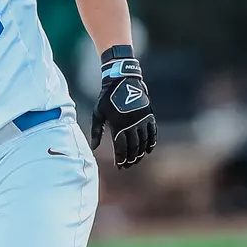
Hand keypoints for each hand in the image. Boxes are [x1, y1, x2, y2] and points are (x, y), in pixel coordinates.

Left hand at [90, 46, 156, 167]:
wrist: (123, 80)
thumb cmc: (106, 97)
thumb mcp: (98, 113)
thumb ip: (96, 131)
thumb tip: (94, 147)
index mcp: (118, 125)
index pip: (121, 147)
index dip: (120, 158)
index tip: (119, 166)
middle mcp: (132, 124)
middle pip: (133, 147)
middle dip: (130, 158)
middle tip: (127, 166)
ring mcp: (142, 119)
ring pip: (143, 141)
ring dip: (140, 153)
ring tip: (136, 160)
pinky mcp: (149, 115)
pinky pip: (152, 132)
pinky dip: (151, 142)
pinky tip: (149, 150)